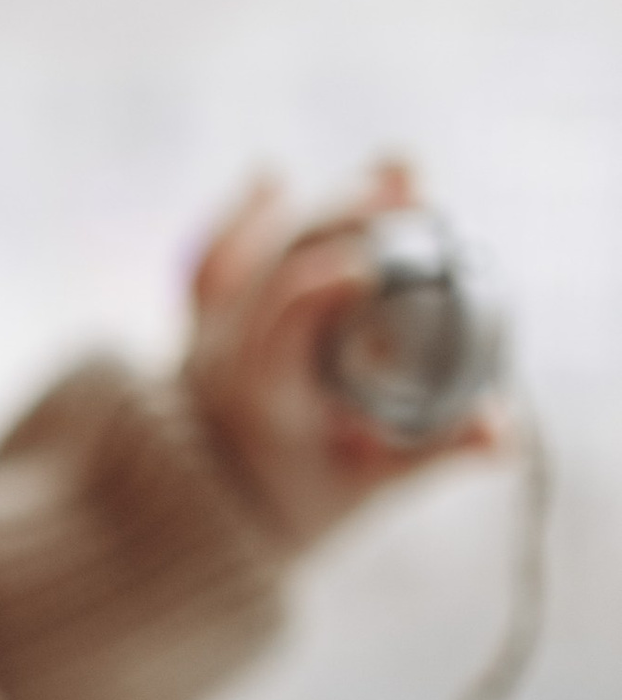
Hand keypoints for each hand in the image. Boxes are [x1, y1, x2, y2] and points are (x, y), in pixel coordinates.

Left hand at [182, 159, 504, 552]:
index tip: (372, 262)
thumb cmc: (296, 507)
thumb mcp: (369, 487)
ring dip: (318, 209)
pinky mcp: (197, 323)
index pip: (278, 329)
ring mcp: (203, 337)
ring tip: (390, 174)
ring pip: (247, 253)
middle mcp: (219, 360)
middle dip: (339, 218)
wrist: (199, 525)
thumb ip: (435, 453)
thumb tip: (503, 429)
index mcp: (263, 400)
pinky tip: (271, 177)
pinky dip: (242, 219)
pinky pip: (212, 261)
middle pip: (274, 267)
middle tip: (410, 186)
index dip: (319, 288)